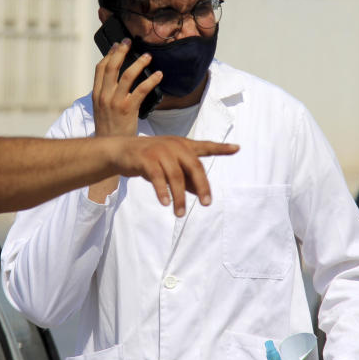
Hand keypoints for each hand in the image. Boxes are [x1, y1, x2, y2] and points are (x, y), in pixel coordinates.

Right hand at [92, 38, 161, 136]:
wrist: (111, 147)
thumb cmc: (110, 127)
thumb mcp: (102, 108)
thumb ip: (107, 93)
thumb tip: (118, 79)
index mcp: (97, 94)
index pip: (101, 68)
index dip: (109, 54)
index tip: (117, 45)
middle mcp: (104, 96)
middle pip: (111, 67)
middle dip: (121, 52)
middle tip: (130, 42)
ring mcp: (115, 102)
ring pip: (126, 76)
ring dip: (138, 63)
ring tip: (148, 56)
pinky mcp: (128, 109)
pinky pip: (141, 90)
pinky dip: (151, 80)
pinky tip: (158, 75)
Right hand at [112, 136, 237, 215]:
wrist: (122, 151)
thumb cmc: (150, 159)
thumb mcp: (170, 166)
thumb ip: (186, 177)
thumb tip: (201, 192)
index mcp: (183, 146)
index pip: (205, 146)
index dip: (221, 148)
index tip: (237, 148)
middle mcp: (174, 146)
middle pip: (194, 166)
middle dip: (202, 186)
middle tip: (207, 203)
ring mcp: (160, 151)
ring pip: (176, 176)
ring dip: (179, 197)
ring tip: (180, 213)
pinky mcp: (146, 158)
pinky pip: (157, 177)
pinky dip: (162, 191)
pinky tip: (166, 203)